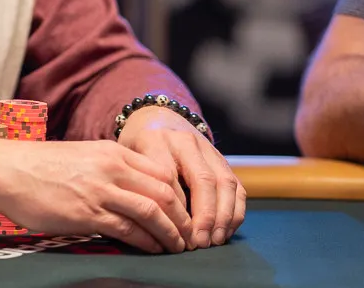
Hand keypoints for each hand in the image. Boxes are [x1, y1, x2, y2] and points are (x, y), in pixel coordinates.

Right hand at [0, 138, 190, 253]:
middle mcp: (112, 167)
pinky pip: (129, 229)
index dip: (181, 196)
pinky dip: (147, 242)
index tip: (186, 213)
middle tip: (191, 235)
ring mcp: (101, 190)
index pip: (162, 172)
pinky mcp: (88, 213)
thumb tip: (131, 193)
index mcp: (112, 152)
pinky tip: (153, 249)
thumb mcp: (82, 157)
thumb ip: (108, 171)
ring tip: (178, 247)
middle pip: (166, 192)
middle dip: (184, 217)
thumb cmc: (38, 167)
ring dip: (171, 233)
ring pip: (153, 211)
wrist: (6, 170)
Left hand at [118, 106, 245, 248]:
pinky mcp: (222, 160)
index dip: (174, 209)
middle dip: (205, 215)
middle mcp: (186, 142)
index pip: (169, 176)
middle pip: (203, 179)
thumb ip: (136, 184)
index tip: (174, 235)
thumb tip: (150, 226)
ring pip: (225, 182)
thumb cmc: (137, 148)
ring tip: (214, 241)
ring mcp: (208, 149)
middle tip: (199, 243)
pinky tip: (225, 231)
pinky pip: (237, 186)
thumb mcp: (126, 159)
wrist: (156, 119)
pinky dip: (235, 211)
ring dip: (224, 216)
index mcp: (156, 140)